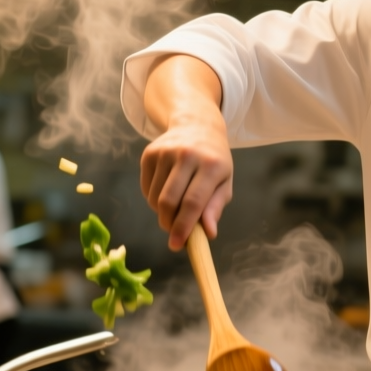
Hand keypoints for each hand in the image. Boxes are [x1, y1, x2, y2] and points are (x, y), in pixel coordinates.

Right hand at [140, 111, 233, 250]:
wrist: (197, 125)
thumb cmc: (215, 160)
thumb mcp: (224, 182)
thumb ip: (215, 208)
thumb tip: (208, 233)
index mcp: (211, 165)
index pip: (193, 202)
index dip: (184, 227)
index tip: (177, 245)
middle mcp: (187, 155)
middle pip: (169, 201)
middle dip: (169, 224)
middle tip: (173, 233)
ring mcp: (165, 152)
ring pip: (155, 197)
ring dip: (162, 213)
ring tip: (174, 209)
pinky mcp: (149, 153)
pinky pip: (146, 188)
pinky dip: (153, 200)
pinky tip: (165, 193)